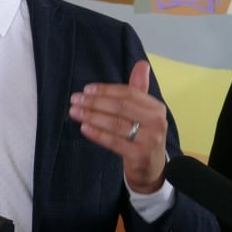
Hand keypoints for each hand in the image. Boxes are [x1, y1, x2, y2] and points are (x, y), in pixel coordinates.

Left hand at [68, 60, 167, 193]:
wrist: (152, 168)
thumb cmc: (143, 134)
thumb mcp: (144, 112)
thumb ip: (139, 89)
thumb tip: (141, 64)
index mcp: (156, 108)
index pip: (129, 93)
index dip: (106, 90)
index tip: (86, 89)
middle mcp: (157, 122)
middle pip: (121, 107)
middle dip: (95, 102)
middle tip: (75, 99)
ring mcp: (150, 140)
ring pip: (116, 124)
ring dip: (92, 116)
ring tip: (75, 112)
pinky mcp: (140, 156)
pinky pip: (114, 142)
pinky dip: (97, 134)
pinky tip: (84, 128)